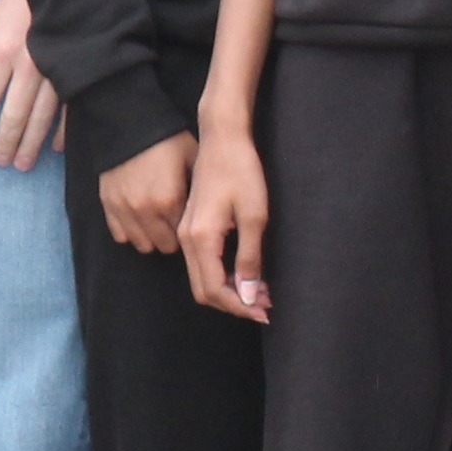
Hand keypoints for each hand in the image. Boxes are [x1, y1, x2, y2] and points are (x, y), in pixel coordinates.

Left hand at [0, 0, 60, 171]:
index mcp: (2, 52)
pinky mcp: (77, 72)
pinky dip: (62, 131)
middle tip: (0, 162)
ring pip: (41, 117)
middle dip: (6, 141)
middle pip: (14, 113)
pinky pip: (70, 108)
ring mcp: (56, 71)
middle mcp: (28, 65)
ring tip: (23, 164)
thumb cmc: (21, 0)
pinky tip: (55, 148)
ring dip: (31, 143)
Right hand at [99, 131, 195, 254]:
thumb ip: (201, 191)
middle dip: (172, 237)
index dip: (189, 231)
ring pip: (141, 244)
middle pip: (163, 245)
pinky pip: (119, 234)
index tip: (191, 224)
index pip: (184, 237)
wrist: (129, 123)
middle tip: (175, 222)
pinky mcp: (108, 204)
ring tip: (157, 222)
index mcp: (169, 201)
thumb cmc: (167, 140)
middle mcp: (145, 210)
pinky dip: (130, 231)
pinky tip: (138, 219)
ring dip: (151, 237)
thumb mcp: (193, 159)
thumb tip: (220, 212)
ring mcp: (124, 209)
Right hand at [179, 120, 271, 320]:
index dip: (240, 307)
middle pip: (203, 290)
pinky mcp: (190, 226)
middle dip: (234, 304)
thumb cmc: (242, 172)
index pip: (215, 290)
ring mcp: (185, 232)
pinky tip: (245, 272)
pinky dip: (222, 276)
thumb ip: (249, 259)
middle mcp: (186, 238)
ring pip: (201, 278)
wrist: (222, 139)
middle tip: (266, 305)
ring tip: (260, 291)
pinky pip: (201, 263)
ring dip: (229, 291)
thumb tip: (250, 295)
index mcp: (201, 238)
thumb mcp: (254, 217)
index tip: (266, 311)